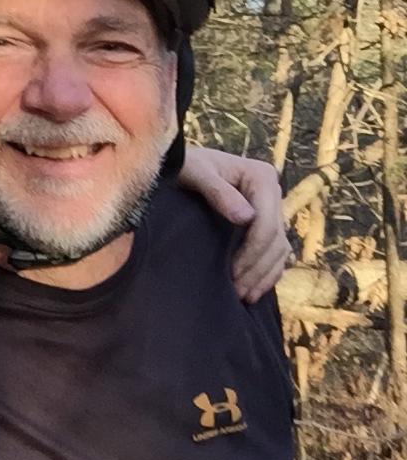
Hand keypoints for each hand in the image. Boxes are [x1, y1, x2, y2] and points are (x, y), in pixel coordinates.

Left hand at [178, 146, 289, 303]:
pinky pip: (276, 250)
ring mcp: (271, 207)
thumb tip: (245, 218)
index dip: (253, 250)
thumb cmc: (185, 165)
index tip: (234, 272)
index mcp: (261, 176)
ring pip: (279, 247)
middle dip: (257, 268)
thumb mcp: (195, 172)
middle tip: (238, 292)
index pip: (266, 221)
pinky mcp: (264, 220)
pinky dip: (268, 270)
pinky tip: (255, 289)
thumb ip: (217, 191)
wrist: (181, 163)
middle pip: (275, 238)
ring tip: (245, 296)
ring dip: (264, 274)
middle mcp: (272, 191)